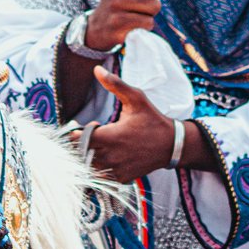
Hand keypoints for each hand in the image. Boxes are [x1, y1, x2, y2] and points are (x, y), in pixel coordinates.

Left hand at [69, 67, 174, 182]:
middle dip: (83, 144)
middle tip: (95, 136)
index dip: (78, 133)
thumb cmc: (152, 119)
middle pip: (80, 154)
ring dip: (90, 157)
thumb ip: (115, 84)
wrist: (171, 145)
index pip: (77, 140)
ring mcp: (115, 170)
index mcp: (110, 136)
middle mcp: (110, 156)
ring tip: (103, 146)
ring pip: (89, 167)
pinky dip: (101, 168)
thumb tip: (97, 70)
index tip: (90, 126)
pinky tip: (111, 156)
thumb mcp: (136, 98)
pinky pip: (101, 176)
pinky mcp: (121, 179)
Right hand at [85, 0, 160, 51]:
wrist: (99, 27)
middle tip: (140, 2)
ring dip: (150, 13)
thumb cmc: (120, 0)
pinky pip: (147, 22)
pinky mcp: (118, 23)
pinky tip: (133, 25)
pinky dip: (145, 25)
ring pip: (153, 6)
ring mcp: (114, 4)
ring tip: (135, 14)